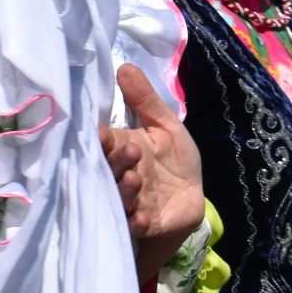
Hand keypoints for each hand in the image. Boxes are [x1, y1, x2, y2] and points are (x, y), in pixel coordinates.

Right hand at [101, 64, 203, 278]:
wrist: (190, 199)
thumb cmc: (174, 160)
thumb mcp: (166, 126)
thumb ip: (146, 100)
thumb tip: (124, 66)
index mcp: (121, 149)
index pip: (103, 143)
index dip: (101, 140)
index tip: (102, 135)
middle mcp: (118, 175)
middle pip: (107, 170)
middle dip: (116, 162)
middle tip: (130, 152)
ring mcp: (128, 202)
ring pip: (117, 197)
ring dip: (124, 190)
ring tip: (134, 179)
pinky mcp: (140, 224)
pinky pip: (132, 226)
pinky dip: (135, 223)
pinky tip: (141, 219)